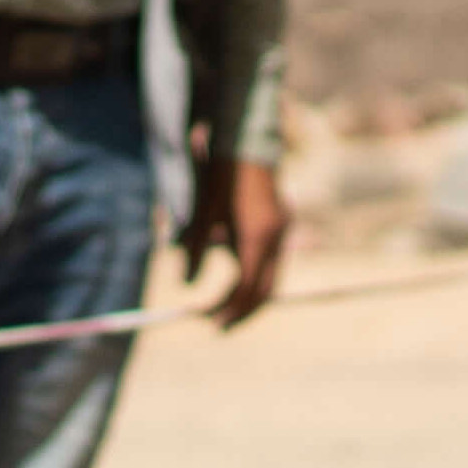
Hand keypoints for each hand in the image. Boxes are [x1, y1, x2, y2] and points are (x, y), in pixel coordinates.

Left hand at [196, 157, 290, 329]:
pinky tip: (231, 282)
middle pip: (265, 291)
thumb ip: (194, 248)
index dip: (226, 307)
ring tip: (218, 307)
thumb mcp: (202, 212)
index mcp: (259, 234)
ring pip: (270, 279)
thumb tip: (184, 285)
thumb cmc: (221, 173)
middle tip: (215, 326)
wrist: (246, 141)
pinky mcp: (281, 226)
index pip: (246, 286)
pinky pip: (270, 262)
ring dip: (246, 295)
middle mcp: (277, 236)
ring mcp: (283, 231)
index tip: (204, 319)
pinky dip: (251, 276)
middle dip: (241, 311)